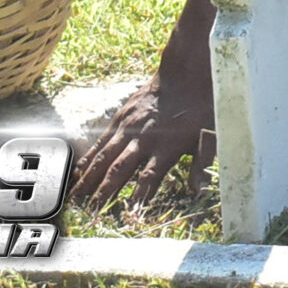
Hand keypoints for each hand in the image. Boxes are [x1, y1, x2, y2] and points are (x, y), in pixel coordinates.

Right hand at [70, 69, 215, 208]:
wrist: (186, 71)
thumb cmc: (202, 106)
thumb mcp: (211, 135)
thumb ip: (203, 165)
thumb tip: (200, 192)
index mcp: (167, 146)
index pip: (149, 178)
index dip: (138, 197)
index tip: (127, 216)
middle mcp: (144, 138)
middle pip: (120, 169)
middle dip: (104, 192)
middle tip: (91, 213)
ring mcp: (129, 127)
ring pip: (104, 156)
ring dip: (89, 178)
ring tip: (75, 197)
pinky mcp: (121, 118)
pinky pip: (101, 141)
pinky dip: (89, 157)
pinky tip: (79, 171)